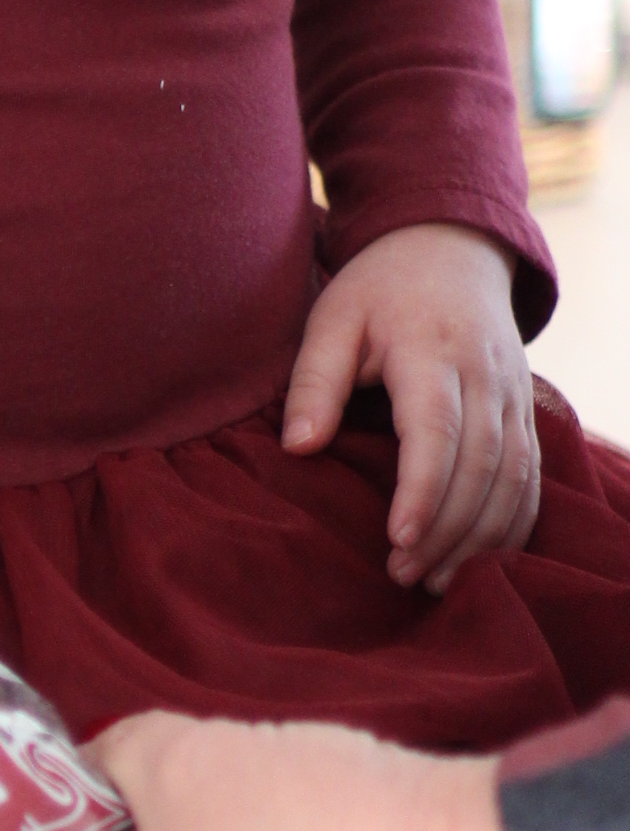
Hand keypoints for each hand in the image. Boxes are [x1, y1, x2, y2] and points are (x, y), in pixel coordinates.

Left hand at [281, 222, 536, 590]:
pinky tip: (479, 559)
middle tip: (402, 575)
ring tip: (436, 582)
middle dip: (447, 529)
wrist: (450, 248)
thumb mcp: (333, 318)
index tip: (396, 539)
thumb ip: (314, 382)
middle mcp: (488, 376)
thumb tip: (298, 449)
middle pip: (483, 466)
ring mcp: (516, 395)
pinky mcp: (526, 412)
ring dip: (482, 537)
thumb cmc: (379, 289)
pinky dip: (513, 523)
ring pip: (516, 478)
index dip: (423, 491)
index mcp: (436, 351)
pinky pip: (532, 476)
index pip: (439, 431)